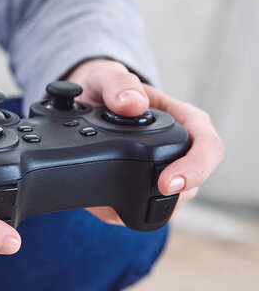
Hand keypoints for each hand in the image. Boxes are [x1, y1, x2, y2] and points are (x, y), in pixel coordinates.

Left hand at [66, 59, 223, 224]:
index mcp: (183, 120)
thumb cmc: (105, 91)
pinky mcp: (142, 193)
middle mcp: (179, 150)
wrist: (83, 108)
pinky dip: (120, 212)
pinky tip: (104, 203)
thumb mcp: (104, 76)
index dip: (195, 167)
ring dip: (142, 206)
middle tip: (134, 202)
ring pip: (169, 203)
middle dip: (169, 197)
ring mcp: (163, 173)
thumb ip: (117, 84)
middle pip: (193, 183)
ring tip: (110, 196)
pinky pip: (139, 214)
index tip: (168, 182)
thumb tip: (132, 104)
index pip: (208, 146)